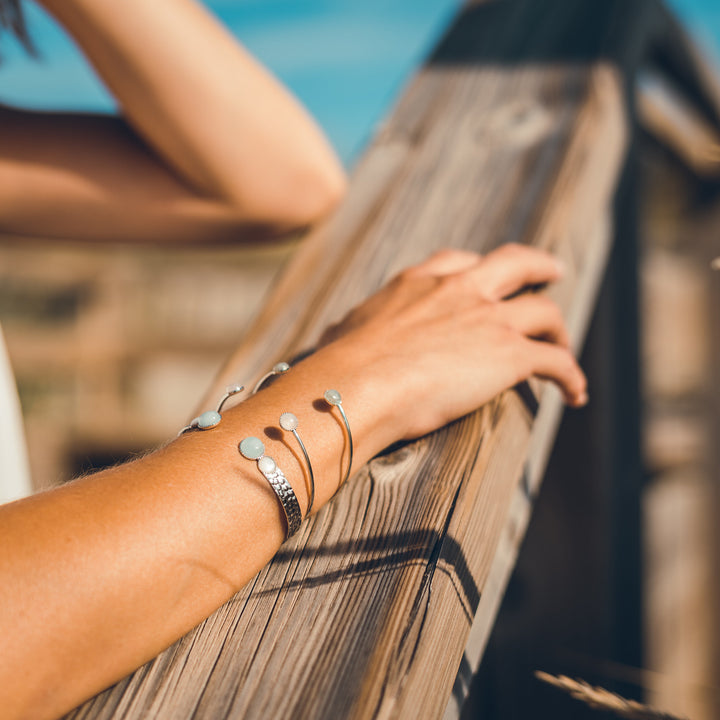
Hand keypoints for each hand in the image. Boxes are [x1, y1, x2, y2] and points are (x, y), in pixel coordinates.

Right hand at [324, 244, 586, 439]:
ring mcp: (488, 319)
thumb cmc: (341, 365)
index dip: (480, 268)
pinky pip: (557, 361)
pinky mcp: (508, 355)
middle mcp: (460, 290)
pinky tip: (576, 394)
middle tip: (552, 273)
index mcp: (421, 281)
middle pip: (516, 263)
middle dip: (539, 267)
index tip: (486, 278)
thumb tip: (335, 334)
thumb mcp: (345, 330)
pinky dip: (572, 376)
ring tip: (564, 345)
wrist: (357, 384)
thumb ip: (352, 326)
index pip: (460, 261)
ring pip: (544, 312)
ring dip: (559, 330)